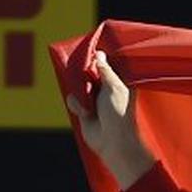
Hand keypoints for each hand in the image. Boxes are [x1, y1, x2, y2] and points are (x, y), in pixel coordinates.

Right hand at [66, 51, 154, 189]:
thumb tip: (99, 54)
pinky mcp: (83, 109)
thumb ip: (105, 70)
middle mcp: (105, 89)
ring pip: (76, 84)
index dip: (96, 58)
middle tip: (83, 75)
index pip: (104, 64)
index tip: (88, 49)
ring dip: (80, 92)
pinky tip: (86, 113)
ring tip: (89, 103)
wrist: (112, 141)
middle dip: (82, 74)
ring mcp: (93, 99)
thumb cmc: (119, 113)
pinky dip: (76, 104)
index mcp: (117, 82)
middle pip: (86, 72)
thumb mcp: (114, 87)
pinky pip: (72, 99)